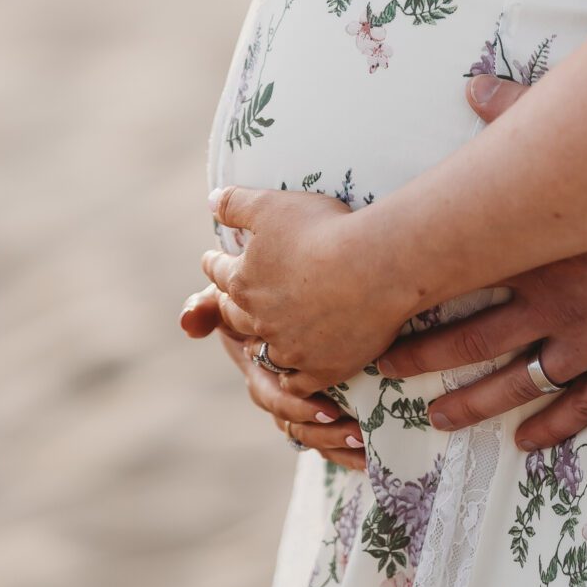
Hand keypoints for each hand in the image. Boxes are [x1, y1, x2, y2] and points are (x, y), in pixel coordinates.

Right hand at [178, 285, 365, 465]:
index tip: (328, 407)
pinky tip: (373, 457)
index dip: (297, 405)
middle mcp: (278, 397)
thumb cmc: (256, 300)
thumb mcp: (228, 299)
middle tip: (356, 428)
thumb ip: (206, 307)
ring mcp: (299, 406)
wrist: (282, 302)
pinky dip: (349, 451)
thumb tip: (188, 322)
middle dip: (325, 431)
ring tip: (366, 444)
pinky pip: (330, 440)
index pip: (274, 397)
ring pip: (314, 437)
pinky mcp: (321, 410)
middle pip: (297, 424)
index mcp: (259, 376)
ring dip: (339, 444)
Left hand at [198, 183, 403, 391]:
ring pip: (265, 353)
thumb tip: (212, 201)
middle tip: (228, 302)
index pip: (219, 272)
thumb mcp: (272, 205)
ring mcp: (291, 350)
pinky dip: (293, 381)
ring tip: (259, 342)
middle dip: (230, 306)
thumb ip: (237, 203)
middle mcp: (260, 320)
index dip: (214, 263)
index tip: (210, 260)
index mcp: (244, 281)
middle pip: (236, 317)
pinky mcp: (322, 369)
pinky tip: (293, 376)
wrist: (375, 268)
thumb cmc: (325, 230)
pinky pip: (298, 385)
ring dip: (260, 346)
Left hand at [377, 76, 586, 445]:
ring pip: (520, 384)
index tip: (375, 318)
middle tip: (386, 375)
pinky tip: (527, 442)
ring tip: (439, 420)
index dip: (413, 304)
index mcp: (541, 251)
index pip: (459, 284)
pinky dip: (552, 427)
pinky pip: (584, 405)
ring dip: (475, 405)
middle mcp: (559, 304)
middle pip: (474, 343)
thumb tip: (473, 86)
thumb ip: (524, 117)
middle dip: (425, 363)